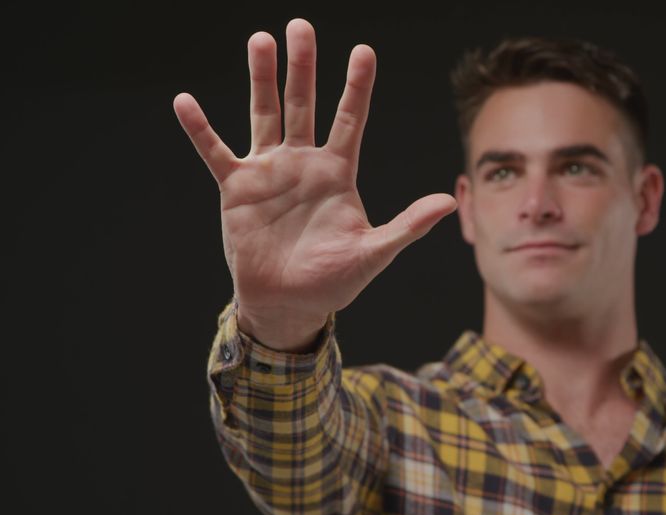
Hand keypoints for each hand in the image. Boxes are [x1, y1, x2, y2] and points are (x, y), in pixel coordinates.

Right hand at [174, 19, 456, 350]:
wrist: (289, 304)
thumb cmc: (335, 280)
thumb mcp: (374, 253)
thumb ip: (408, 226)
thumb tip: (448, 201)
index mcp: (337, 173)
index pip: (349, 120)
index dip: (357, 87)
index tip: (364, 51)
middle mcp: (303, 164)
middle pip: (304, 104)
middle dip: (303, 66)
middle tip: (300, 26)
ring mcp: (269, 172)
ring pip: (265, 114)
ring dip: (261, 78)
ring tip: (260, 40)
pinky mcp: (237, 189)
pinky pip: (216, 151)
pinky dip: (200, 129)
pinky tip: (185, 101)